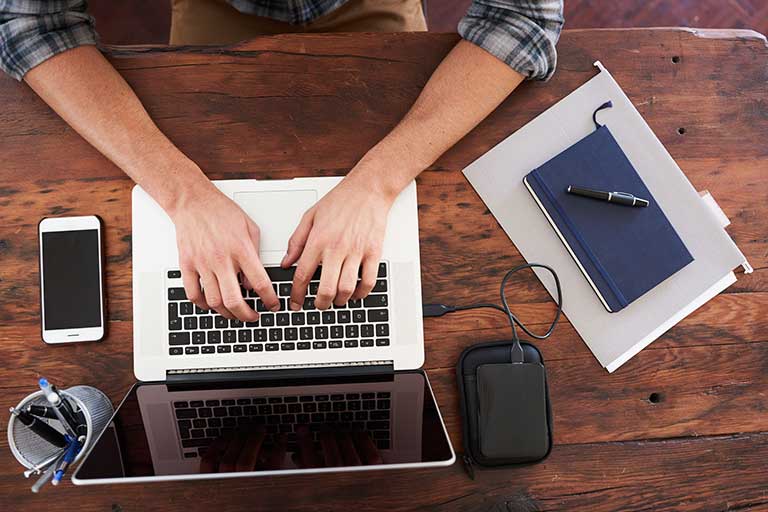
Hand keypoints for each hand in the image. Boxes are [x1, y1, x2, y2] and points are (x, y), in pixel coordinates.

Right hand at [170, 181, 279, 321]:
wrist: (192, 201)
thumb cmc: (222, 212)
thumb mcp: (250, 228)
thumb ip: (256, 255)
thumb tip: (252, 282)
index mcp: (241, 249)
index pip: (260, 283)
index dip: (269, 299)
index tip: (273, 306)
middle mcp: (221, 259)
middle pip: (235, 300)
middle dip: (247, 315)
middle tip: (253, 317)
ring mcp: (202, 263)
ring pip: (214, 301)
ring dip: (226, 313)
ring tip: (234, 313)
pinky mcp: (187, 265)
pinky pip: (193, 294)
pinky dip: (203, 305)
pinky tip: (211, 304)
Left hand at [282, 171, 395, 310]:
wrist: (368, 189)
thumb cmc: (340, 200)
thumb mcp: (309, 216)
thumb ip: (296, 241)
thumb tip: (286, 262)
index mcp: (318, 240)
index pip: (302, 275)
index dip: (296, 294)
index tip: (295, 303)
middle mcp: (336, 247)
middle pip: (325, 288)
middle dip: (319, 304)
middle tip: (317, 305)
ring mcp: (356, 251)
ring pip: (347, 288)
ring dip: (340, 300)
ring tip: (336, 300)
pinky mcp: (373, 252)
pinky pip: (368, 281)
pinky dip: (361, 293)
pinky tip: (356, 293)